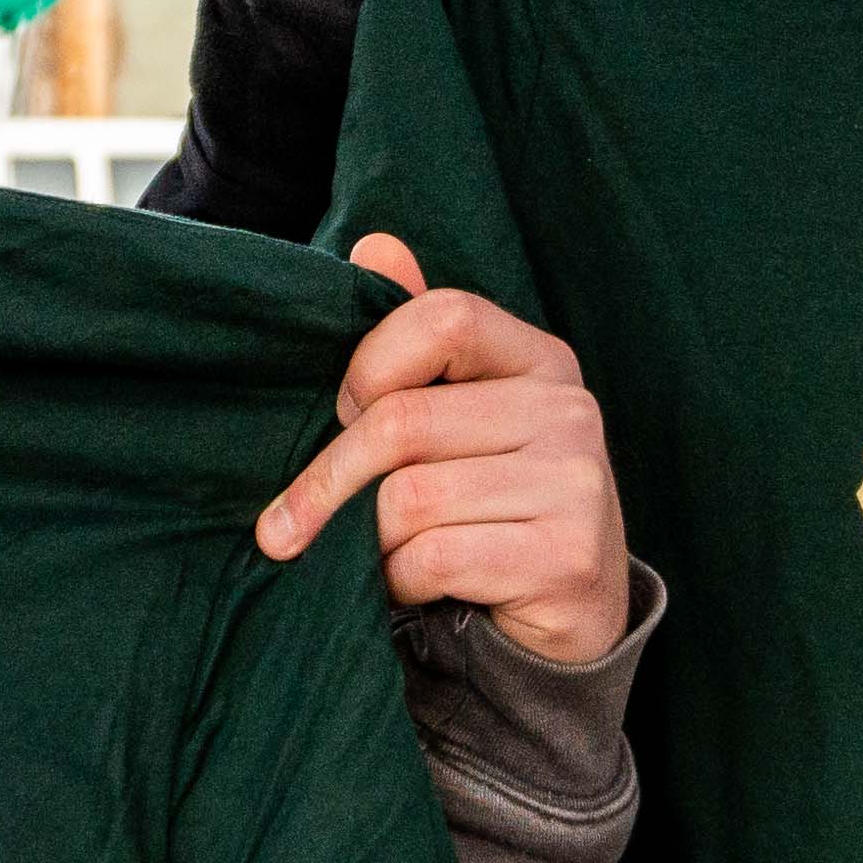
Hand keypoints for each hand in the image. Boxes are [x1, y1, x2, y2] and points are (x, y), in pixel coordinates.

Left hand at [253, 233, 632, 666]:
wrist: (568, 618)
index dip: (370, 364)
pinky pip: (434, 556)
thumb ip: (417, 339)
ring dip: (370, 543)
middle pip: (404, 421)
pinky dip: (401, 582)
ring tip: (380, 558)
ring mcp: (577, 484)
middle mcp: (569, 412)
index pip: (444, 317)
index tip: (336, 413)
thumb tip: (374, 244)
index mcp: (541, 361)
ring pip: (409, 499)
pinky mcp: (566, 556)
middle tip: (285, 527)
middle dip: (329, 480)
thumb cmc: (491, 507)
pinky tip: (418, 589)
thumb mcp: (460, 417)